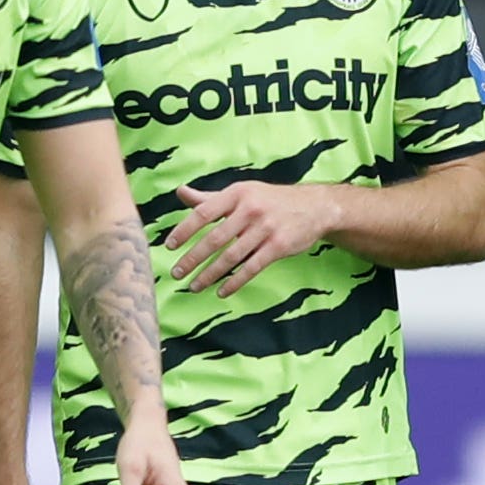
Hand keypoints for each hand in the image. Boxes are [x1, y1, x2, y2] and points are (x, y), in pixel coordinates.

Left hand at [162, 179, 331, 296]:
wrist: (315, 206)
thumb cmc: (270, 200)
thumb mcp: (242, 193)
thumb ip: (210, 198)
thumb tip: (180, 193)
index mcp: (237, 194)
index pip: (204, 213)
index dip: (185, 230)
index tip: (169, 246)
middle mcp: (250, 209)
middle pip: (215, 238)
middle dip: (193, 258)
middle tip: (176, 273)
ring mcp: (265, 229)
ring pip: (231, 256)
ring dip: (210, 274)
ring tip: (194, 286)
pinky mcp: (278, 246)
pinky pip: (251, 268)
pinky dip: (234, 282)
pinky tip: (221, 291)